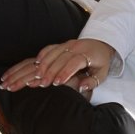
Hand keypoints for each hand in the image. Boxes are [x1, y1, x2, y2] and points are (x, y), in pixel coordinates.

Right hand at [0, 39, 114, 92]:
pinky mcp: (60, 45)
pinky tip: (32, 66)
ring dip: (40, 66)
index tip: (57, 83)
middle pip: (58, 59)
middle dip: (48, 72)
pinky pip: (47, 49)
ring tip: (34, 77)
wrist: (101, 44)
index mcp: (86, 54)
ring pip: (50, 54)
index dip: (65, 72)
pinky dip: (39, 57)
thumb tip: (82, 88)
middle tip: (39, 84)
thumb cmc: (101, 63)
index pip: (74, 62)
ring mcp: (66, 45)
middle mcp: (74, 47)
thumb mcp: (102, 73)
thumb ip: (92, 81)